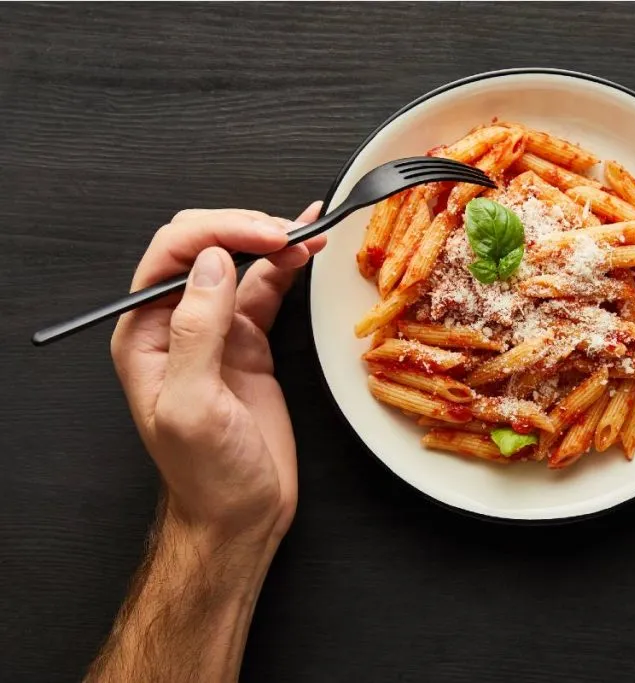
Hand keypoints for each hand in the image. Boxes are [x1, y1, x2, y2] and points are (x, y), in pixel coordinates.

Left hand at [110, 205, 326, 552]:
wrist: (240, 515)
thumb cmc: (207, 475)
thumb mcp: (194, 406)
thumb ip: (196, 332)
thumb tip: (212, 264)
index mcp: (145, 335)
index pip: (170, 257)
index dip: (217, 233)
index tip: (265, 235)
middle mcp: (176, 325)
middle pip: (202, 249)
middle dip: (245, 229)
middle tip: (289, 233)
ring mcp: (215, 331)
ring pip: (238, 262)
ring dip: (272, 242)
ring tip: (308, 234)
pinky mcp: (249, 343)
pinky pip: (266, 290)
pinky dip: (287, 267)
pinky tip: (306, 249)